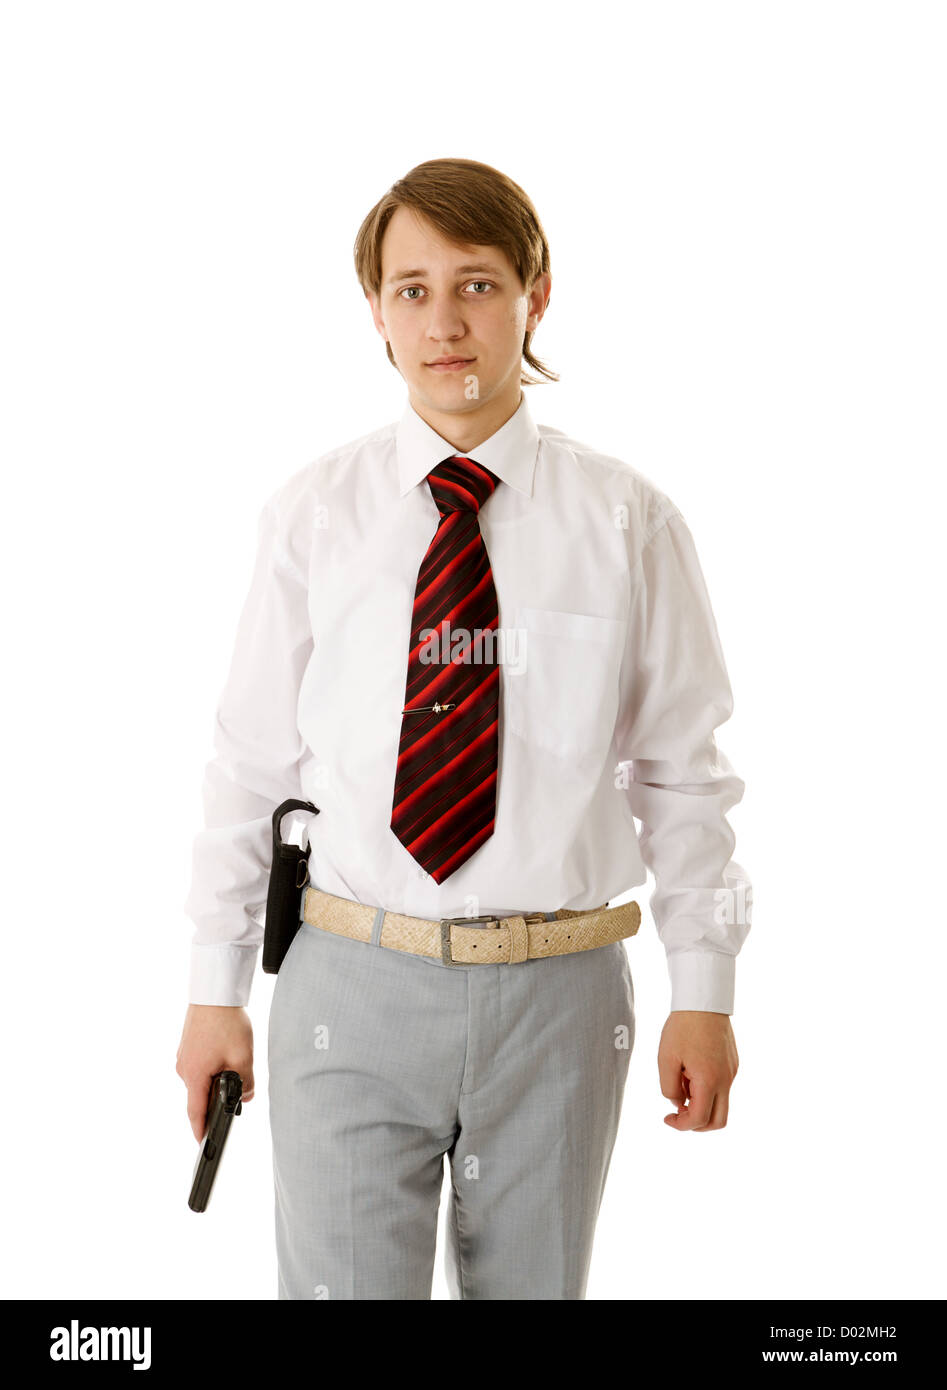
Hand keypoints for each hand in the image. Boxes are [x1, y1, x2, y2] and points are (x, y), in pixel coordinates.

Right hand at [176, 1004, 254, 1141]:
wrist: (214, 994)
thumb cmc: (226, 1022)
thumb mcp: (243, 1057)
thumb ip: (246, 1083)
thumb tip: (246, 1097)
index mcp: (194, 1075)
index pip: (195, 1113)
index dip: (200, 1131)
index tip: (204, 1145)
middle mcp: (184, 1068)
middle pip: (199, 1096)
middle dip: (216, 1099)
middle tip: (237, 1094)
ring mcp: (183, 1056)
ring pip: (201, 1079)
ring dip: (216, 1080)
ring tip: (236, 1066)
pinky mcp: (188, 1047)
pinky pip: (199, 1066)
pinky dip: (212, 1068)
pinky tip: (227, 1056)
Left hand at [658, 1011, 738, 1130]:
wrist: (703, 1000)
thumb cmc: (682, 1027)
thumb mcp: (666, 1059)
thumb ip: (669, 1088)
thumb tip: (678, 1103)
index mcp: (710, 1080)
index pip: (700, 1119)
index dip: (681, 1125)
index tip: (667, 1118)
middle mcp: (726, 1079)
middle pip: (718, 1121)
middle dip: (697, 1124)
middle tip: (678, 1112)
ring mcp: (732, 1071)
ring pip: (721, 1104)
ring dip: (701, 1104)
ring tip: (682, 1083)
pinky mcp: (733, 1063)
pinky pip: (722, 1086)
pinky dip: (706, 1090)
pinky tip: (690, 1071)